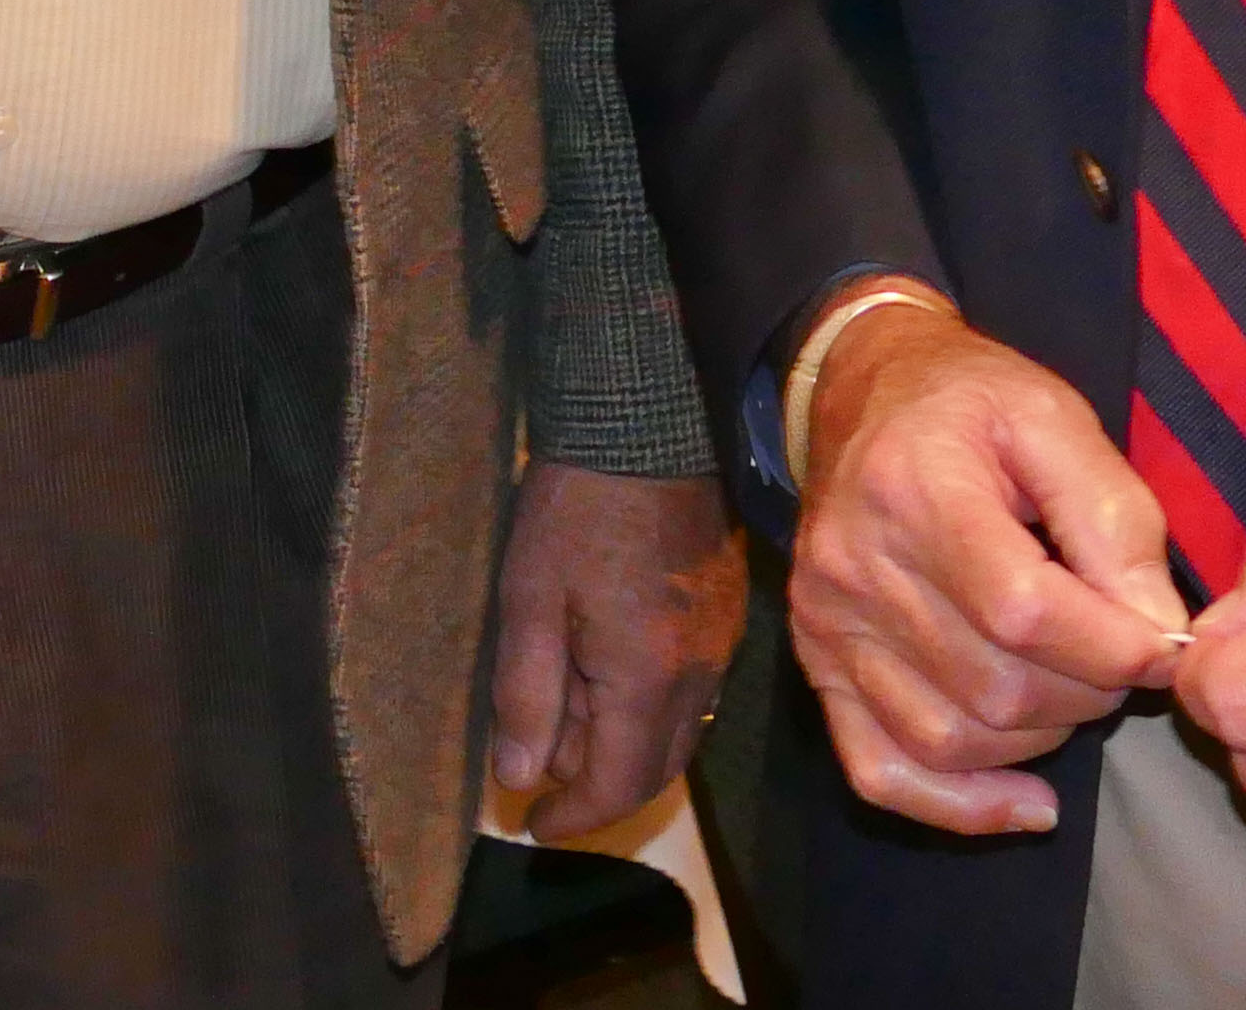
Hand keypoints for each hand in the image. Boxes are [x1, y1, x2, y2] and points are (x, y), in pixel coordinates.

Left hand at [487, 457, 746, 835]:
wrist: (649, 422)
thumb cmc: (575, 507)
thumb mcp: (530, 598)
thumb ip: (526, 694)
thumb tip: (518, 776)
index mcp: (649, 677)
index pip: (621, 784)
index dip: (576, 815)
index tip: (533, 823)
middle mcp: (700, 674)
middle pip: (657, 769)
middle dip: (598, 786)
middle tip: (540, 774)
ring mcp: (721, 644)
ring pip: (679, 732)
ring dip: (623, 746)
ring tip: (564, 719)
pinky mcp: (727, 614)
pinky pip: (693, 692)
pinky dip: (649, 708)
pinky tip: (606, 675)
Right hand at [785, 285, 1188, 838]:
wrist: (862, 390)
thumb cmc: (971, 400)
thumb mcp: (1056, 416)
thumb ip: (1115, 518)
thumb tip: (1157, 632)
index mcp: (914, 489)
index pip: (1021, 610)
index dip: (1110, 648)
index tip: (1164, 646)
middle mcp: (854, 566)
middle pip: (993, 687)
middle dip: (1088, 691)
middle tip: (1120, 655)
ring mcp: (828, 624)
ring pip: (953, 738)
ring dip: (1043, 737)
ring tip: (1074, 686)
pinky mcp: (818, 664)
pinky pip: (883, 770)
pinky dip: (962, 806)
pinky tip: (1028, 800)